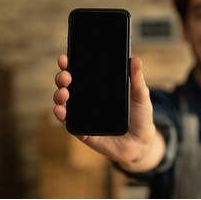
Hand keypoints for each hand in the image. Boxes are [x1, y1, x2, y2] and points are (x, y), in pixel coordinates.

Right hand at [53, 54, 164, 171]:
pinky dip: (62, 117)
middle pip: (68, 85)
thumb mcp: (141, 96)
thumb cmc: (140, 115)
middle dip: (62, 77)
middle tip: (66, 75)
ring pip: (64, 103)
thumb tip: (136, 60)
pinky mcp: (83, 132)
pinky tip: (61, 111)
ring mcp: (83, 115)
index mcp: (99, 87)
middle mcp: (87, 99)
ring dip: (59, 96)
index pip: (81, 72)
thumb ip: (137, 79)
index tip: (65, 57)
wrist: (141, 142)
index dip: (70, 63)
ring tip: (64, 93)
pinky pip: (69, 124)